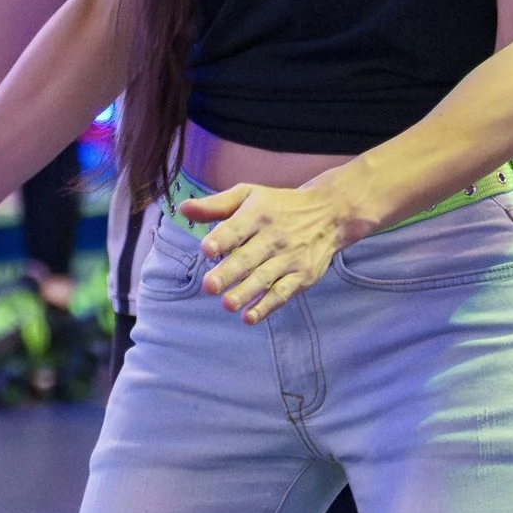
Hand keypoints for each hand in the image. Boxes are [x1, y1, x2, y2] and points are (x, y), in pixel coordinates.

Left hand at [181, 178, 346, 320]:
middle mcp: (274, 237)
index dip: (222, 239)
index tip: (207, 250)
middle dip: (229, 272)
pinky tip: (249, 316)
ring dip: (246, 293)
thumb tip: (183, 210)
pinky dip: (266, 306)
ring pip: (265, 278)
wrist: (329, 214)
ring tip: (227, 304)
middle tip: (210, 286)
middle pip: (249, 257)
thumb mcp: (248, 195)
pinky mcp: (302, 276)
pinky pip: (282, 294)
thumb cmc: (279, 205)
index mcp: (257, 214)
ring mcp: (290, 258)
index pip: (237, 228)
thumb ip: (215, 206)